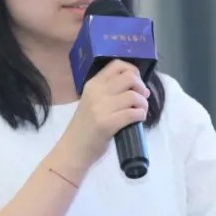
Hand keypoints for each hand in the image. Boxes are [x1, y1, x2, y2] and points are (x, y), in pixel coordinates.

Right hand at [58, 61, 149, 179]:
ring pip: (133, 95)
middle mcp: (96, 92)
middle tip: (142, 98)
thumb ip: (109, 91)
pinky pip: (133, 113)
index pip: (117, 65)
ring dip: (143, 103)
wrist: (73, 150)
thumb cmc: (85, 127)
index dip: (133, 70)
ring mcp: (101, 108)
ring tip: (141, 110)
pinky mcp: (107, 123)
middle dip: (141, 87)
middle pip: (129, 77)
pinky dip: (141, 115)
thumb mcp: (92, 102)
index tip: (137, 83)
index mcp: (93, 84)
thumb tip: (138, 87)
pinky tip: (138, 119)